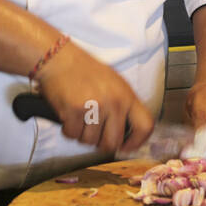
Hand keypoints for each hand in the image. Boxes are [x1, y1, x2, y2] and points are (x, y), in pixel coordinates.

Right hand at [36, 41, 153, 153]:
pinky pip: (72, 134)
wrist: (60, 59)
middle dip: (101, 144)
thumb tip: (126, 135)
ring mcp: (94, 107)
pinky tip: (68, 116)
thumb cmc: (86, 72)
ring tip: (79, 118)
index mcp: (128, 96)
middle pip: (113, 143)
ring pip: (90, 141)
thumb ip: (123, 107)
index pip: (145, 126)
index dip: (136, 142)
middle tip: (94, 135)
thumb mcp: (115, 84)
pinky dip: (68, 130)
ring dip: (82, 135)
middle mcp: (114, 102)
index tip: (125, 147)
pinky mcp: (74, 110)